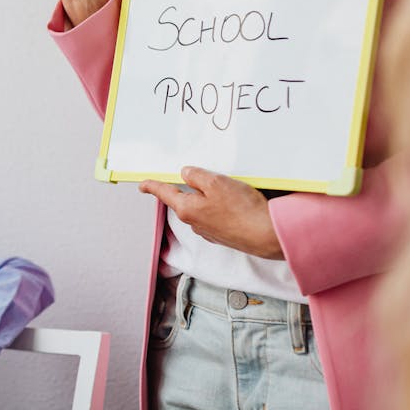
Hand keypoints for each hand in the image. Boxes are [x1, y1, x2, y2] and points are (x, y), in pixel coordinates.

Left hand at [140, 166, 284, 259]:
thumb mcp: (216, 183)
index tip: (143, 185)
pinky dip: (222, 208)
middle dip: (192, 188)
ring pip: (202, 208)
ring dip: (209, 198)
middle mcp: (194, 223)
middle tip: (204, 177)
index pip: (164, 194)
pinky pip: (216, 216)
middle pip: (185, 199)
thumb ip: (196, 176)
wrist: (265, 234)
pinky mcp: (223, 234)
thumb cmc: (241, 209)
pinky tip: (236, 203)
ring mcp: (208, 231)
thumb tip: (186, 174)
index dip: (153, 186)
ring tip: (229, 190)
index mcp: (187, 209)